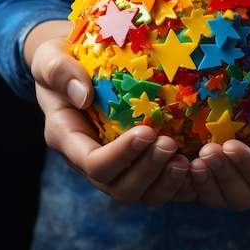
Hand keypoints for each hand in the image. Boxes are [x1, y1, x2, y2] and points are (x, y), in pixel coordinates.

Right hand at [26, 21, 194, 205]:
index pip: (93, 163)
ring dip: (166, 183)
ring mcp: (117, 164)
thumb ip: (60, 71)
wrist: (76, 63)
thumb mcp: (50, 57)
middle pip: (119, 188)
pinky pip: (160, 186)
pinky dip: (181, 184)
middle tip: (171, 145)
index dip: (121, 156)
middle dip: (148, 172)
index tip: (146, 132)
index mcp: (68, 139)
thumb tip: (83, 94)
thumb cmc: (63, 58)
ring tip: (188, 160)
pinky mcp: (138, 161)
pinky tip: (199, 166)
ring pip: (142, 193)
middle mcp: (91, 160)